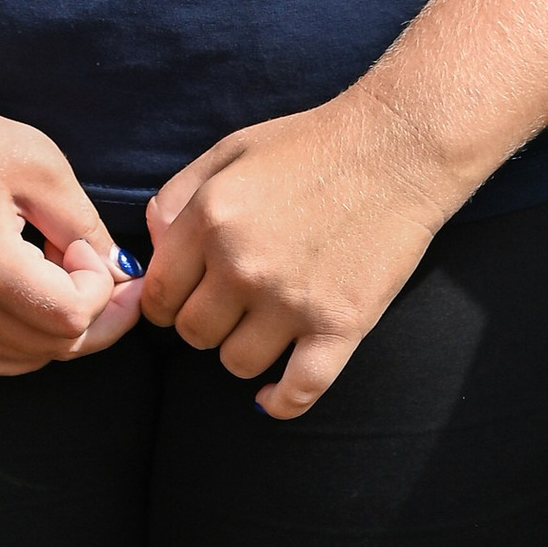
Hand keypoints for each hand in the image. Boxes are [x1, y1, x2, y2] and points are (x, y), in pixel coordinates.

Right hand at [0, 85, 146, 377]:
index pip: (70, 315)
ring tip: (67, 279)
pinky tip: (35, 301)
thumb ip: (83, 222)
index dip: (100, 285)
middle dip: (98, 314)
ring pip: (26, 359)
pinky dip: (26, 342)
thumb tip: (116, 267)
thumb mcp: (36, 164)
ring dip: (62, 329)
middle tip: (112, 275)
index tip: (85, 243)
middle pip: (54, 346)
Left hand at [143, 93, 456, 421]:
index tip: (186, 299)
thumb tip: (151, 247)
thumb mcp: (229, 152)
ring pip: (237, 363)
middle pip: (194, 334)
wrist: (396, 148)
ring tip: (263, 325)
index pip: (159, 294)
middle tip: (232, 303)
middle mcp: (242, 264)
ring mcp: (291, 300)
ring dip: (244, 350)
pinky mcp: (340, 324)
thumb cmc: (310, 145)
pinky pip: (298, 390)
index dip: (167, 302)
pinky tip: (272, 395)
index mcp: (210, 218)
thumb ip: (177, 197)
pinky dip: (281, 402)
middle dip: (206, 321)